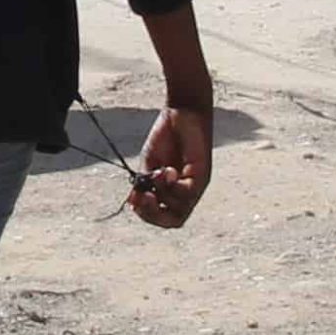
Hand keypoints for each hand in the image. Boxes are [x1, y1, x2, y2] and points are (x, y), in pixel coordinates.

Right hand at [129, 106, 210, 227]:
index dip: (146, 214)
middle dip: (153, 214)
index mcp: (172, 191)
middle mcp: (186, 193)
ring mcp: (196, 187)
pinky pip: (187, 195)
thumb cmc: (166, 136)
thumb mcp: (150, 162)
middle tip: (143, 198)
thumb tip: (133, 201)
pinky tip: (166, 170)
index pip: (162, 216)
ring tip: (157, 173)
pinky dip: (173, 186)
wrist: (181, 114)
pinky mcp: (203, 177)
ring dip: (162, 194)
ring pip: (179, 210)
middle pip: (172, 220)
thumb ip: (145, 182)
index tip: (132, 200)